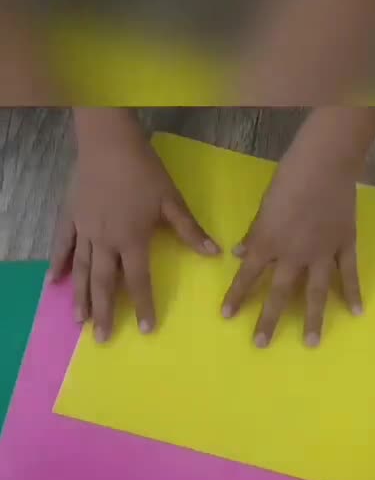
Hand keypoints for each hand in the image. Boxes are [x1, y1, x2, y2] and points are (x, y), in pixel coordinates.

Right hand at [50, 110, 219, 341]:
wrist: (108, 141)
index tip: (145, 329)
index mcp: (132, 239)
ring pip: (82, 270)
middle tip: (102, 338)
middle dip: (105, 312)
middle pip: (105, 284)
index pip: (139, 280)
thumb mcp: (172, 201)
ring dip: (81, 297)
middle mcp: (105, 241)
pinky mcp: (70, 216)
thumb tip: (214, 253)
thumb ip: (189, 230)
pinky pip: (63, 246)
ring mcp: (84, 230)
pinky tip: (54, 282)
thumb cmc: (144, 171)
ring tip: (79, 322)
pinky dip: (59, 264)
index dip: (144, 305)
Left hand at [221, 127, 362, 347]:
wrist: (326, 162)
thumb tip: (240, 253)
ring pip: (316, 292)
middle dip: (269, 320)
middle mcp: (293, 254)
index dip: (236, 295)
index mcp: (269, 241)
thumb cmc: (289, 177)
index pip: (248, 275)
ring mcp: (322, 253)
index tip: (226, 316)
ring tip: (312, 343)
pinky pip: (349, 274)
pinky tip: (356, 313)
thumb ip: (255, 232)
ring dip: (314, 319)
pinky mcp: (345, 245)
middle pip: (280, 293)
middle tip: (261, 345)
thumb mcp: (265, 204)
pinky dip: (353, 293)